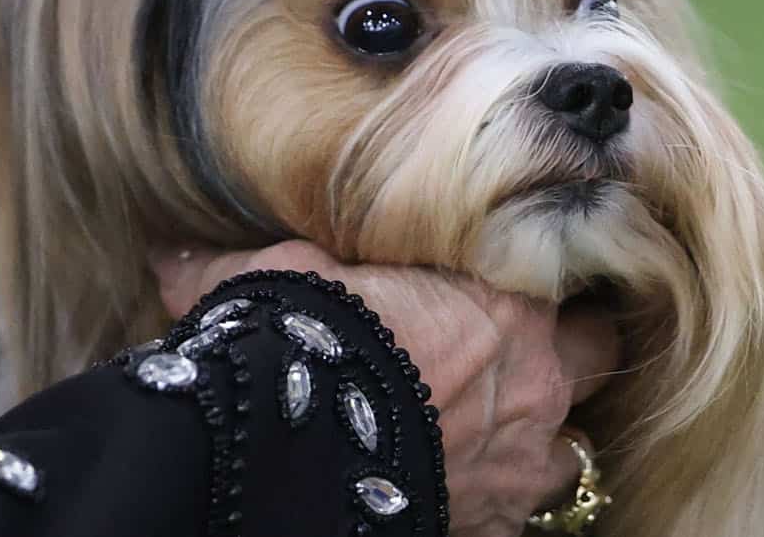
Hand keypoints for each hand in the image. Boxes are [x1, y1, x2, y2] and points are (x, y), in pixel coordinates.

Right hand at [154, 241, 619, 536]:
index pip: (563, 264)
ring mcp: (522, 457)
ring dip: (547, 436)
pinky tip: (467, 491)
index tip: (514, 268)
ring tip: (502, 429)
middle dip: (568, 348)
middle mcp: (533, 374)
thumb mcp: (270, 273)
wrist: (299, 437)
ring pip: (578, 446)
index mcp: (500, 294)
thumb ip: (233, 260)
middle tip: (523, 346)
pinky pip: (531, 515)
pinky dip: (504, 502)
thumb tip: (167, 253)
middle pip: (596, 350)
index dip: (544, 267)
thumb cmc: (301, 331)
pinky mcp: (495, 523)